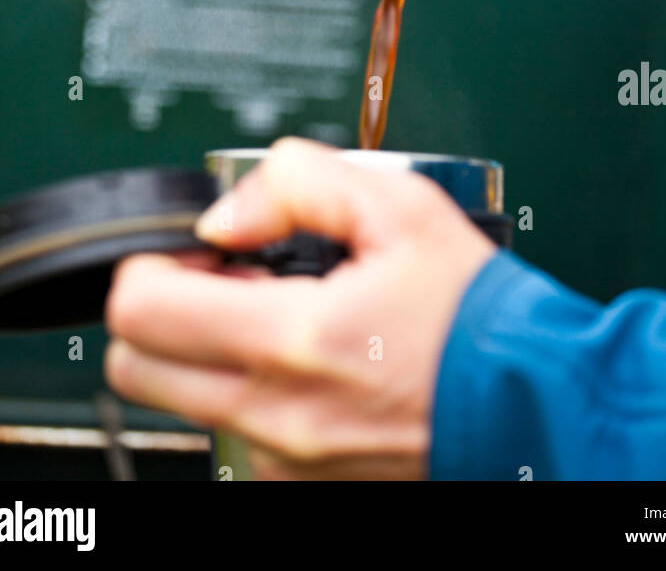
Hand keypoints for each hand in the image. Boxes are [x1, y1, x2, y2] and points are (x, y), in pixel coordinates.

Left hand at [104, 138, 494, 480]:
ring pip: (181, 402)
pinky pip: (233, 433)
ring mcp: (284, 458)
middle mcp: (276, 414)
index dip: (149, 264)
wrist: (531, 404)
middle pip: (134, 369)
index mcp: (294, 340)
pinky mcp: (301, 483)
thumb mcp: (401, 207)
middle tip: (221, 276)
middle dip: (159, 311)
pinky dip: (245, 391)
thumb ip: (297, 182)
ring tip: (275, 314)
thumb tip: (226, 213)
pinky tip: (304, 358)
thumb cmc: (474, 313)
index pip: (141, 312)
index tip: (195, 248)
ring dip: (201, 352)